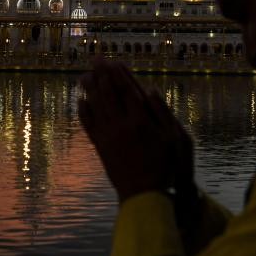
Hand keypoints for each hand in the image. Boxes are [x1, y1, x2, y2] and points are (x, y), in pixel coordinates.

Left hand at [79, 59, 194, 201]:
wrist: (145, 194)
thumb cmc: (165, 167)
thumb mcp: (174, 139)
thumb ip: (162, 113)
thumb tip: (150, 90)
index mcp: (141, 121)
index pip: (127, 91)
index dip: (119, 75)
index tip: (113, 61)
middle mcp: (122, 126)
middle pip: (109, 94)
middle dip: (102, 75)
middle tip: (95, 60)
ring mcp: (109, 136)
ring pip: (96, 107)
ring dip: (90, 88)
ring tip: (85, 74)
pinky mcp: (101, 147)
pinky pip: (89, 126)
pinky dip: (84, 112)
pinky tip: (81, 101)